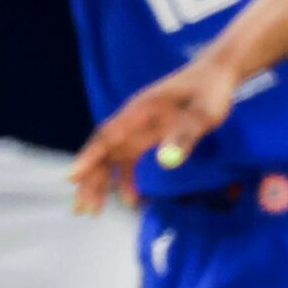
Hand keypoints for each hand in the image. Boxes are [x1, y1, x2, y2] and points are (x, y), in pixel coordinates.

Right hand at [70, 51, 243, 209]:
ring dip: (101, 185)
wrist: (215, 76)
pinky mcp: (144, 138)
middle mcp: (130, 122)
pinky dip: (125, 181)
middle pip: (102, 153)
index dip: (89, 157)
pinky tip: (131, 200)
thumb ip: (184, 135)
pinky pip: (127, 163)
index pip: (107, 136)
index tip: (72, 178)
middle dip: (90, 180)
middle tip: (82, 208)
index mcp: (139, 111)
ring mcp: (135, 131)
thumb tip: (166, 161)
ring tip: (95, 211)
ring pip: (110, 161)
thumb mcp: (203, 113)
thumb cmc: (210, 90)